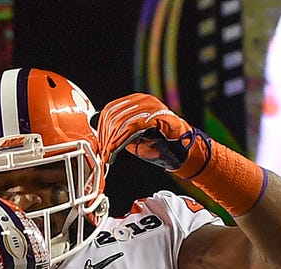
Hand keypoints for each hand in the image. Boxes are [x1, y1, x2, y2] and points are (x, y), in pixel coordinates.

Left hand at [96, 93, 210, 176]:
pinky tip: (115, 151)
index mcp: (135, 101)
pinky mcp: (155, 115)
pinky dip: (120, 141)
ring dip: (111, 142)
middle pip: (113, 116)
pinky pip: (131, 127)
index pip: (110, 110)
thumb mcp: (132, 137)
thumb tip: (102, 139)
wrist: (179, 147)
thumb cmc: (158, 142)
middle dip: (105, 138)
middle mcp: (142, 100)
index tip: (100, 145)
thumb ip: (118, 133)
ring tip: (108, 155)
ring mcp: (150, 106)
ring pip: (120, 122)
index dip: (101, 128)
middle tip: (103, 153)